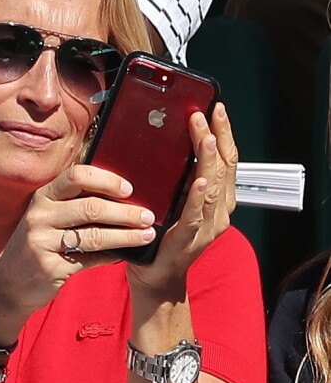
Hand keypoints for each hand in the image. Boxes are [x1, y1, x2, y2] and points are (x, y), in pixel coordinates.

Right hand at [0, 164, 157, 344]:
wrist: (9, 284)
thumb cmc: (38, 244)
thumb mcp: (48, 217)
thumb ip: (75, 205)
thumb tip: (120, 198)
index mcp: (43, 196)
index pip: (77, 176)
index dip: (106, 180)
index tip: (129, 188)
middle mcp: (40, 215)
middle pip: (91, 207)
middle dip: (125, 212)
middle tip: (148, 216)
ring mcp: (42, 242)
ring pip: (94, 235)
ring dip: (126, 235)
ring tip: (147, 235)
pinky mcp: (50, 268)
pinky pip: (89, 260)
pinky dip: (112, 255)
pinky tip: (125, 254)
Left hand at [125, 102, 237, 297]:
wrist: (156, 274)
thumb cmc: (163, 232)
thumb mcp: (172, 196)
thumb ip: (177, 174)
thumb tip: (167, 140)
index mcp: (215, 197)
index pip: (226, 159)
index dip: (223, 133)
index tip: (217, 109)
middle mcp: (218, 210)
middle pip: (223, 167)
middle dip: (217, 137)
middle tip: (207, 112)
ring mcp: (206, 225)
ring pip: (212, 187)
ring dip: (209, 159)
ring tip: (206, 136)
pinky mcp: (188, 239)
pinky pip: (195, 214)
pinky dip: (197, 196)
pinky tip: (198, 180)